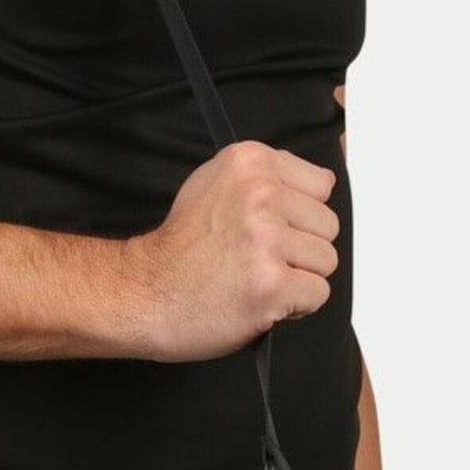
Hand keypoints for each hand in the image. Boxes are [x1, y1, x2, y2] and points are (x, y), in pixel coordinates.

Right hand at [121, 140, 339, 360]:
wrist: (142, 293)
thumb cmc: (178, 249)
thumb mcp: (213, 185)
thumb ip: (265, 179)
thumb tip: (322, 182)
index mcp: (249, 163)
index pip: (321, 186)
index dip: (297, 215)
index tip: (265, 228)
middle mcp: (261, 194)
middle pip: (327, 225)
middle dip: (299, 249)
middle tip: (256, 258)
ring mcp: (267, 239)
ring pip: (326, 261)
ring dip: (297, 278)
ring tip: (256, 278)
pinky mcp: (272, 283)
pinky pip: (318, 294)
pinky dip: (294, 306)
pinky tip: (260, 299)